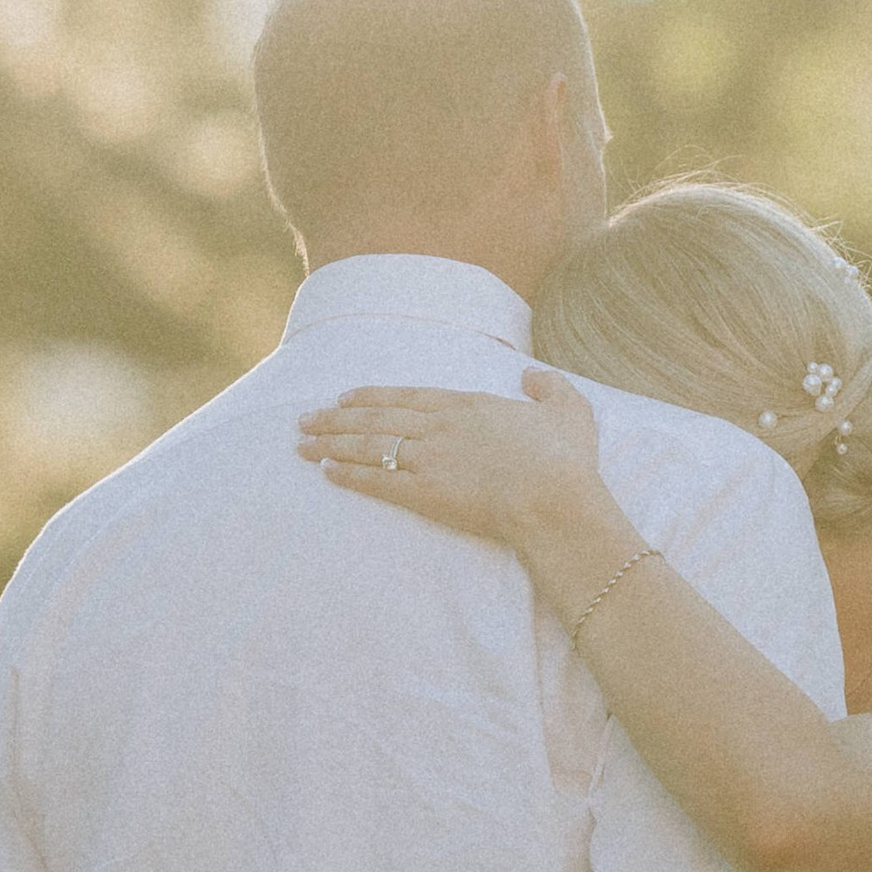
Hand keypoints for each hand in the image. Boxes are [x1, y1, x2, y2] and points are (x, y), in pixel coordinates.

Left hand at [297, 370, 603, 546]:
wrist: (554, 497)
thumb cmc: (566, 460)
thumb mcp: (570, 411)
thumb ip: (550, 387)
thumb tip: (534, 374)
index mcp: (468, 406)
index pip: (407, 397)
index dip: (372, 397)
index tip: (345, 397)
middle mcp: (440, 426)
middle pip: (376, 418)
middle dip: (336, 418)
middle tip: (304, 418)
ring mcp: (430, 458)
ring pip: (368, 444)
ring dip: (331, 442)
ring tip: (301, 443)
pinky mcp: (424, 492)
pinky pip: (376, 479)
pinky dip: (348, 474)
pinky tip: (325, 471)